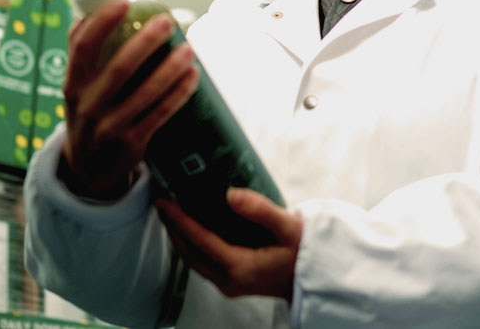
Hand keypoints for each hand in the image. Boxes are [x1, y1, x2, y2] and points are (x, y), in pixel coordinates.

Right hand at [60, 0, 198, 200]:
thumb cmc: (86, 114)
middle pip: (120, 68)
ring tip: (189, 49)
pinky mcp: (132, 143)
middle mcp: (88, 106)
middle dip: (146, 42)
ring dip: (170, 68)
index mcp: (72, 84)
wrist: (87, 171)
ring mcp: (110, 126)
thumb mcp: (75, 88)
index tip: (124, 2)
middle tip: (167, 22)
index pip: (83, 47)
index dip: (102, 22)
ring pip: (146, 93)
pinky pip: (161, 114)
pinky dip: (179, 93)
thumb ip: (81, 55)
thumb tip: (88, 13)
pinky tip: (193, 76)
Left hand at [155, 188, 302, 301]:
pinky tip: (191, 229)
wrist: (318, 277)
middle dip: (173, 228)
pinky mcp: (232, 283)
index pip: (201, 241)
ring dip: (180, 238)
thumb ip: (260, 210)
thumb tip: (231, 195)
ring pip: (194, 261)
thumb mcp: (288, 226)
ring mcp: (229, 285)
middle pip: (190, 253)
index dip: (180, 221)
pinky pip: (203, 264)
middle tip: (162, 203)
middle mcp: (229, 280)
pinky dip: (192, 245)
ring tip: (170, 214)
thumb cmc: (305, 251)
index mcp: (240, 267)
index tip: (165, 203)